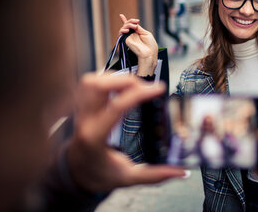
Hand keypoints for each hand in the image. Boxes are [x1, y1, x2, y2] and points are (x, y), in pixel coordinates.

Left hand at [65, 73, 184, 191]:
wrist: (76, 174)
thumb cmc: (98, 174)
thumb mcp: (127, 179)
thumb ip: (155, 175)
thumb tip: (180, 172)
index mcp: (94, 138)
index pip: (115, 107)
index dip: (138, 94)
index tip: (158, 89)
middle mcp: (84, 121)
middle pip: (97, 86)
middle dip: (125, 80)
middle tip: (146, 88)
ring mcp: (80, 111)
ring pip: (92, 80)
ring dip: (115, 78)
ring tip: (135, 87)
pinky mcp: (81, 105)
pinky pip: (90, 83)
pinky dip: (108, 79)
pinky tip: (122, 86)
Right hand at [118, 14, 157, 75]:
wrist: (149, 52)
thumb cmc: (150, 45)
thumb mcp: (146, 33)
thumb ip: (139, 28)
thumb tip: (134, 24)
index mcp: (137, 33)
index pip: (130, 26)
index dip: (125, 20)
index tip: (121, 15)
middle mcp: (132, 35)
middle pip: (127, 25)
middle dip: (130, 21)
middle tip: (137, 22)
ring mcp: (128, 37)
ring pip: (123, 28)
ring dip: (128, 24)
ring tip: (134, 27)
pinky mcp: (126, 40)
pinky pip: (121, 33)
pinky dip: (123, 29)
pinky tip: (128, 30)